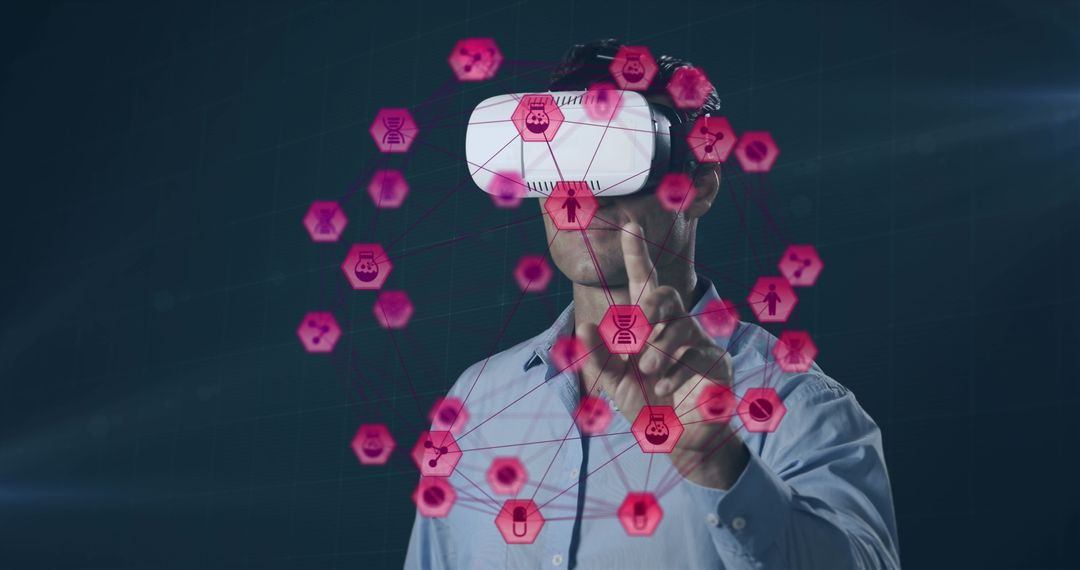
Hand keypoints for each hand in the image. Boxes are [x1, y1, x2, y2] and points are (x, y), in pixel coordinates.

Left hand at [577, 223, 747, 487]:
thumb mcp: (614, 385)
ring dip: (660, 348)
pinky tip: (663, 387)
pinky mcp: (717, 363)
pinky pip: (698, 353)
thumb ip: (598, 358)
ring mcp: (699, 344)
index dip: (637, 255)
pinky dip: (676, 370)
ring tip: (648, 372)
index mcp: (649, 330)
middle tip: (638, 336)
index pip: (645, 285)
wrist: (678, 443)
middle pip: (666, 296)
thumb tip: (583, 324)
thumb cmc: (647, 408)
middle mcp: (675, 330)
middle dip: (650, 309)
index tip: (628, 224)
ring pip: (682, 324)